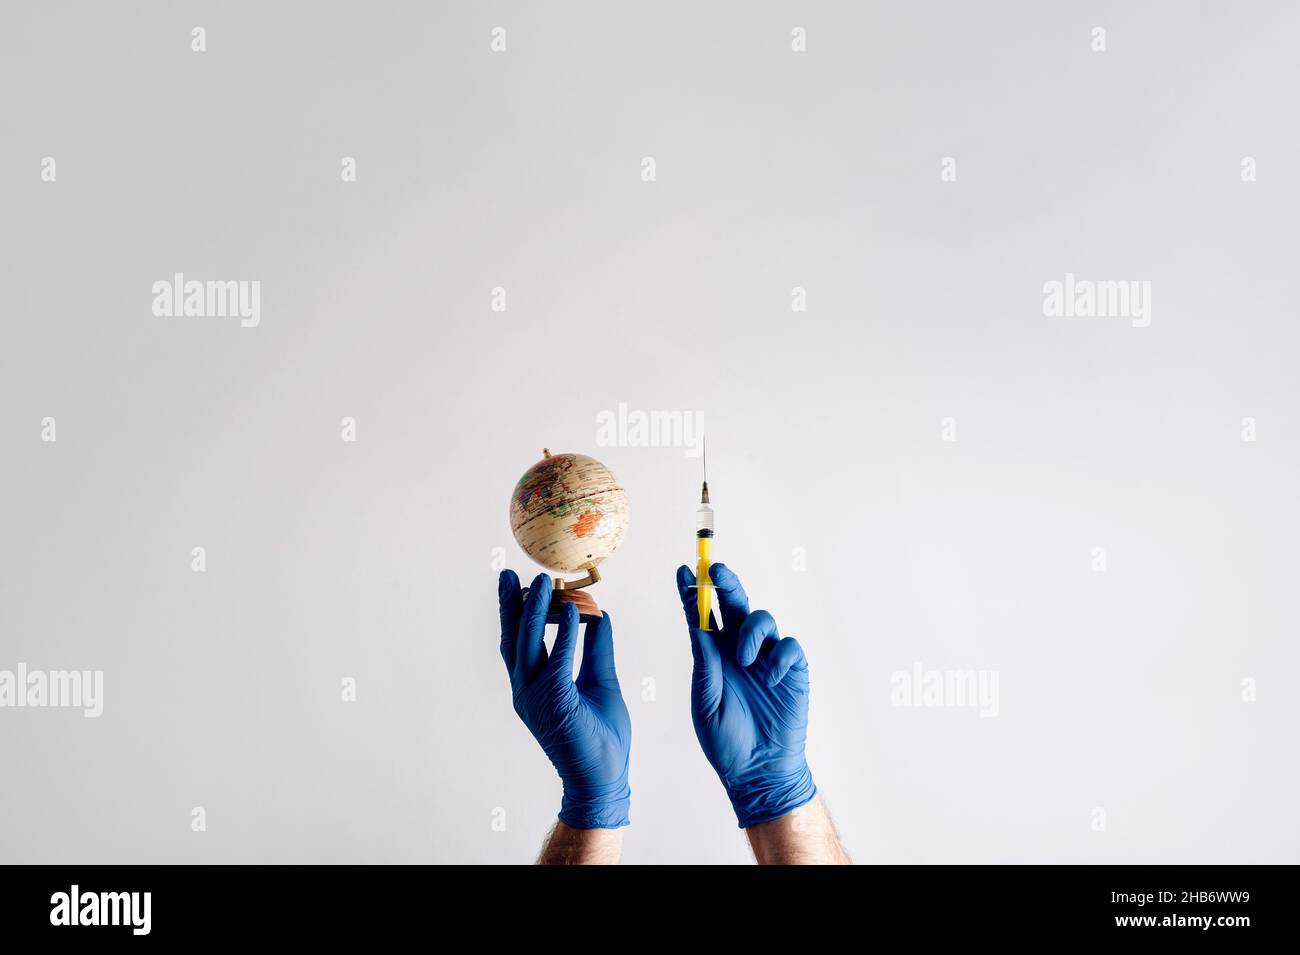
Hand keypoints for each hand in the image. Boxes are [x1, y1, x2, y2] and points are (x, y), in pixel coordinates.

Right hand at [499, 570, 630, 828]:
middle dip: (511, 605)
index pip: (519, 642)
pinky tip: (570, 611)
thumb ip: (597, 648)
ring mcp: (537, 698)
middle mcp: (527, 690)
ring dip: (534, 611)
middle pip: (513, 638)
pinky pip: (559, 660)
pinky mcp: (557, 704)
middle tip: (510, 574)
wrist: (603, 780)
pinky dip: (564, 634)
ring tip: (541, 582)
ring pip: (529, 644)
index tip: (517, 585)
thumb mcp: (600, 681)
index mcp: (533, 686)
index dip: (515, 612)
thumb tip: (599, 614)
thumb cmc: (601, 738)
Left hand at [675, 563, 816, 827]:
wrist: (758, 771)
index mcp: (713, 655)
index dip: (692, 591)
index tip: (682, 570)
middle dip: (725, 582)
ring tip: (743, 658)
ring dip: (751, 631)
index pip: (701, 615)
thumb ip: (705, 664)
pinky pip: (788, 646)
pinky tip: (771, 678)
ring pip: (761, 618)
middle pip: (733, 604)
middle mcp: (739, 649)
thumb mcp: (706, 701)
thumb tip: (698, 627)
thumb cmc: (726, 740)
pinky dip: (779, 657)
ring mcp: (766, 658)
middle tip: (715, 569)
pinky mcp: (792, 670)